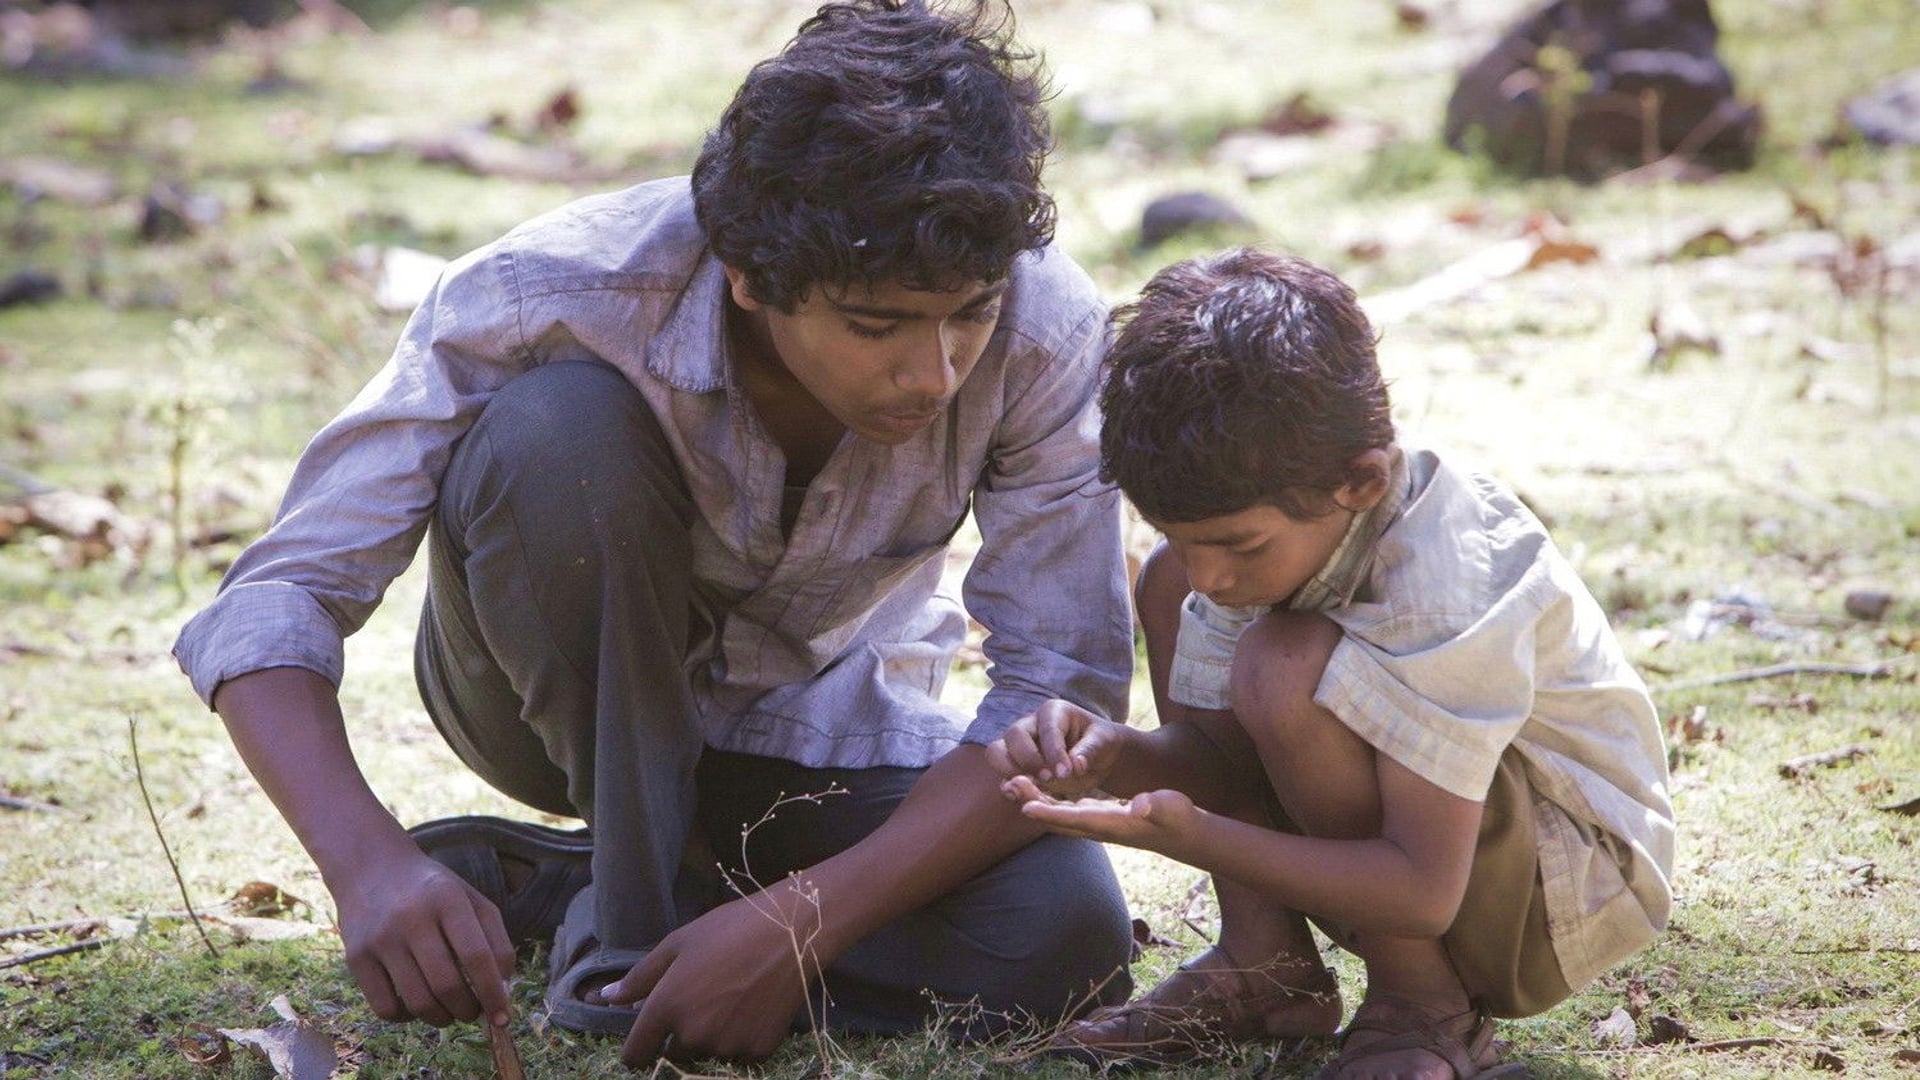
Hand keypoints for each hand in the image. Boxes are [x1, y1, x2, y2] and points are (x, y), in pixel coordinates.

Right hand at [330, 848, 515, 1027]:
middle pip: (447, 985)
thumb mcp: (471, 900)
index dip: (494, 993)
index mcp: (448, 899)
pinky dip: (407, 1018)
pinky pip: (385, 1008)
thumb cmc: (432, 891)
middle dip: (468, 1010)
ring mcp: (380, 939)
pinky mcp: (356, 957)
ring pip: (418, 1002)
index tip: (503, 1017)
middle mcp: (412, 918)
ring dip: (442, 1018)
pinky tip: (416, 1005)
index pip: (477, 956)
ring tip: (449, 1011)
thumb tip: (502, 992)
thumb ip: (495, 940)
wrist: (371, 867)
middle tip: (474, 1012)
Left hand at [602, 886, 816, 1067]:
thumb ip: (640, 978)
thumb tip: (606, 997)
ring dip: (714, 1035)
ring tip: (733, 996)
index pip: (636, 1054)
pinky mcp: (758, 1049)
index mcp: (666, 1006)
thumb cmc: (730, 929)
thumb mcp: (678, 944)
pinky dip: (744, 1037)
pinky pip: (741, 1054)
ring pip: (709, 1052)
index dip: (638, 1050)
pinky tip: (754, 1006)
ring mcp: (727, 1044)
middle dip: (681, 1034)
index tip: (648, 1040)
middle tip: (705, 997)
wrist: (792, 931)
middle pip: (675, 1053)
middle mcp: (693, 1033)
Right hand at [985, 699, 1126, 797]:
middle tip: (1050, 778)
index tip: (1066, 772)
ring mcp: (1019, 746)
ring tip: (1033, 786)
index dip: (1054, 751)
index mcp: (1053, 712)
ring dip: (1011, 771)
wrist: (1098, 759)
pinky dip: (1008, 786)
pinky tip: (1019, 796)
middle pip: (1013, 736)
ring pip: (996, 753)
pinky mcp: (1016, 767)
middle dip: (1029, 759)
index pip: (1047, 729)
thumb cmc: (1101, 743)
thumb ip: (1090, 750)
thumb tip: (1076, 765)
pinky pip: (1002, 775)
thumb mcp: (1103, 742)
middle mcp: (1030, 725)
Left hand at [1002, 774, 1200, 855]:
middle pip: (1058, 819)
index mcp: (1113, 824)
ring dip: (1035, 801)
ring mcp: (1096, 824)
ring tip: (1013, 783)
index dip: (1050, 815)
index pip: (1076, 820)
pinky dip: (1047, 802)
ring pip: (1058, 815)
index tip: (1026, 808)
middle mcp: (1098, 827)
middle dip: (1033, 804)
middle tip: (1010, 785)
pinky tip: (1033, 790)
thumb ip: (1154, 805)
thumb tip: (1140, 803)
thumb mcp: (1170, 807)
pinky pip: (1065, 812)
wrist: (1180, 833)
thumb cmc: (1177, 817)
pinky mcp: (1096, 817)